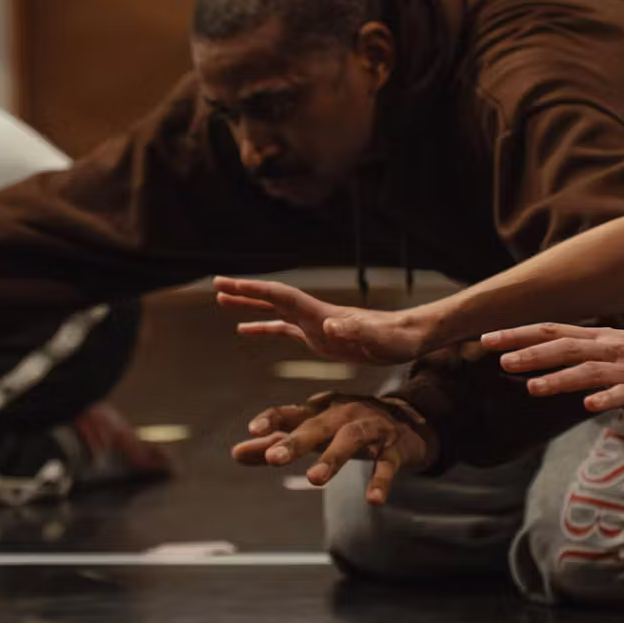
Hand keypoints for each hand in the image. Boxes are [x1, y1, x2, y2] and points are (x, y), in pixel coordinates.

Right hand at [213, 277, 426, 364]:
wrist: (408, 338)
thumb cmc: (396, 338)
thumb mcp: (378, 338)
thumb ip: (355, 330)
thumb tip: (329, 323)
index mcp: (321, 313)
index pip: (280, 296)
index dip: (253, 290)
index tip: (227, 284)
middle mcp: (313, 314)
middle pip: (271, 297)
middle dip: (243, 291)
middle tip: (215, 284)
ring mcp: (314, 323)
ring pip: (273, 310)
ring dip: (247, 304)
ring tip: (221, 301)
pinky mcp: (318, 336)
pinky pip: (283, 330)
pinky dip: (262, 327)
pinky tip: (245, 330)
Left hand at [231, 393, 434, 506]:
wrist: (409, 420)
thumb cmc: (347, 426)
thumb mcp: (313, 431)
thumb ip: (274, 443)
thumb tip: (235, 453)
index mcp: (320, 409)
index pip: (292, 412)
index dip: (272, 419)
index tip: (252, 431)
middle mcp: (344, 413)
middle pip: (318, 425)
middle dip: (296, 441)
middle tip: (273, 459)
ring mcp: (371, 428)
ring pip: (350, 439)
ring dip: (332, 457)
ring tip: (314, 479)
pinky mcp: (395, 448)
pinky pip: (387, 464)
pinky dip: (380, 481)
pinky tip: (373, 501)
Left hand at [483, 323, 623, 418]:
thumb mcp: (617, 350)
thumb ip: (584, 356)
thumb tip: (548, 365)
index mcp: (600, 339)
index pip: (552, 332)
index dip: (518, 334)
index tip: (486, 338)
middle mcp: (610, 350)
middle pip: (564, 347)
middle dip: (531, 353)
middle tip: (498, 357)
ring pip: (589, 372)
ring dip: (560, 378)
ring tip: (532, 387)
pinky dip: (606, 399)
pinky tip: (589, 406)